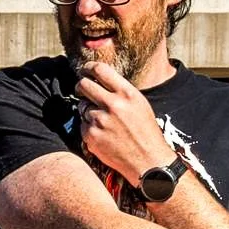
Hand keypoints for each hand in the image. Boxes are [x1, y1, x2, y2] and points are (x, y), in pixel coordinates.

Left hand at [75, 62, 172, 184]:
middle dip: (80, 86)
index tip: (85, 70)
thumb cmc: (145, 131)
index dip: (88, 68)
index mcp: (127, 93)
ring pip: (82, 107)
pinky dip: (89, 128)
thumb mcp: (139, 104)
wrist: (147, 161)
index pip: (100, 70)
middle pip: (83, 85)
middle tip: (82, 90)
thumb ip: (120, 92)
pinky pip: (82, 125)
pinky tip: (103, 135)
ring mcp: (100, 120)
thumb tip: (98, 81)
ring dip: (88, 111)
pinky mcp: (91, 136)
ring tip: (104, 122)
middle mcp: (113, 104)